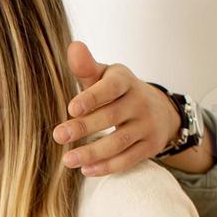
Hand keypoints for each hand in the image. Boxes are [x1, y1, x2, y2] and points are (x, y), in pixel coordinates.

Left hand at [52, 40, 183, 176]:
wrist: (158, 109)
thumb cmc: (118, 92)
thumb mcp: (105, 76)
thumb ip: (87, 67)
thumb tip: (73, 46)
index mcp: (125, 81)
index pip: (111, 88)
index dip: (92, 97)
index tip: (71, 108)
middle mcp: (139, 101)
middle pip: (112, 116)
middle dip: (84, 127)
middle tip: (58, 136)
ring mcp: (147, 125)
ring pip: (120, 142)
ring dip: (93, 152)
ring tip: (67, 160)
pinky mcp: (150, 146)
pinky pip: (128, 159)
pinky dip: (107, 167)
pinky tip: (86, 170)